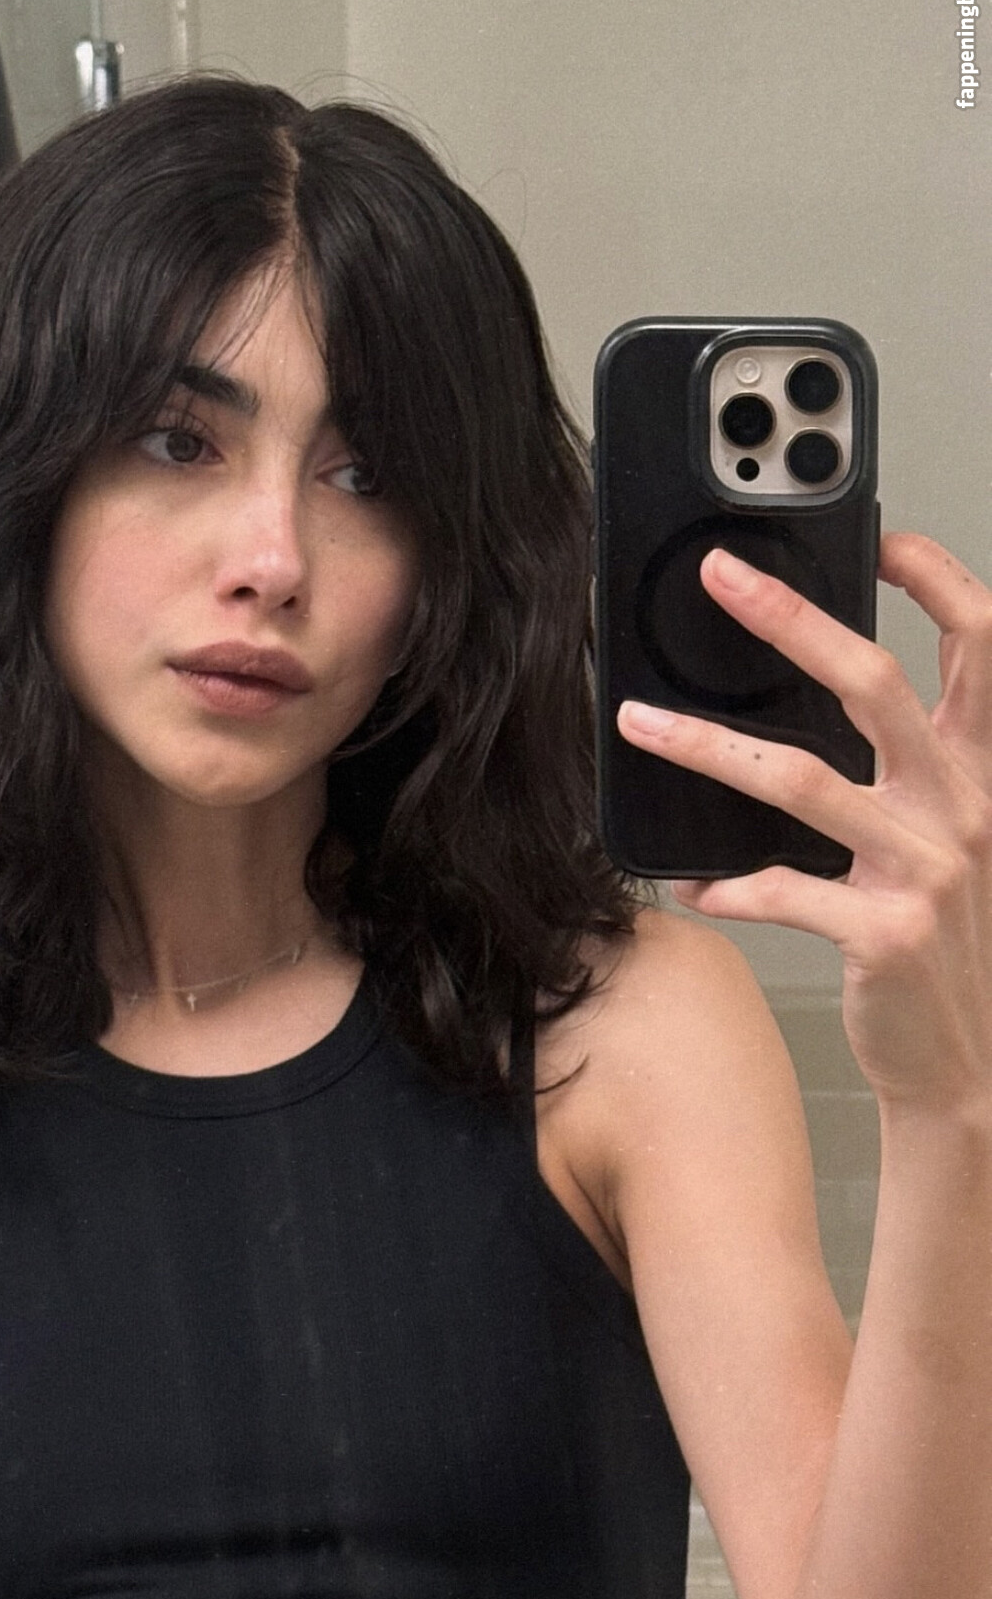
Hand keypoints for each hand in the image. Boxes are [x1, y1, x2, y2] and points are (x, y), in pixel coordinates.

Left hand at [616, 534, 991, 1111]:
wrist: (966, 1060)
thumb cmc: (943, 942)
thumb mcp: (947, 841)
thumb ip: (901, 772)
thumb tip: (805, 703)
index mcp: (980, 774)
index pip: (982, 650)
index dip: (939, 582)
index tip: (882, 537)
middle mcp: (963, 807)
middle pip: (875, 684)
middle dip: (793, 618)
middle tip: (722, 576)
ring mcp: (927, 869)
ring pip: (801, 780)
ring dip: (706, 746)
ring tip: (640, 722)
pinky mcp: (883, 932)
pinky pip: (782, 889)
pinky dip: (726, 884)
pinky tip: (688, 884)